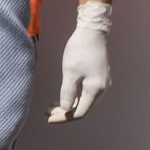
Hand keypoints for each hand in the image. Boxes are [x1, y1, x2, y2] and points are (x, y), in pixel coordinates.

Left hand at [49, 1, 113, 122]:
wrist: (92, 31)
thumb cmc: (80, 50)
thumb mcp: (70, 72)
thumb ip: (67, 93)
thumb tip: (66, 109)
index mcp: (96, 90)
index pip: (80, 112)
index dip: (64, 117)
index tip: (49, 118)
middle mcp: (102, 89)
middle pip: (83, 108)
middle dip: (65, 112)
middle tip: (47, 112)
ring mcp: (102, 83)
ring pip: (84, 100)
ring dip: (68, 104)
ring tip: (52, 105)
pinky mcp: (98, 77)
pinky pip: (86, 92)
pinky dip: (74, 96)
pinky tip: (63, 95)